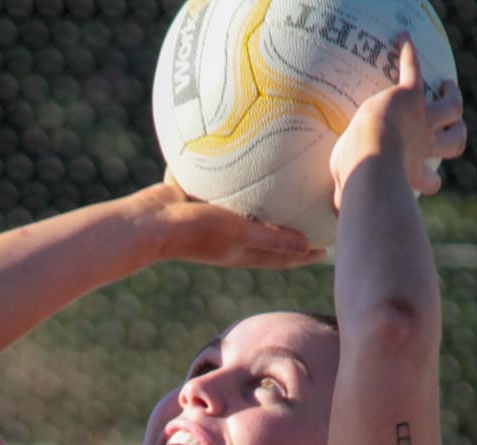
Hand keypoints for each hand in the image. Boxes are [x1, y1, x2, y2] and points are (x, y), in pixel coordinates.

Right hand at [138, 176, 326, 268]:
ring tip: (284, 185)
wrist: (149, 222)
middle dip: (290, 231)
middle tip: (312, 215)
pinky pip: (226, 190)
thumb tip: (307, 245)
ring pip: (248, 213)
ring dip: (265, 205)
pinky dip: (238, 181)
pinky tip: (244, 155)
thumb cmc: (195, 230)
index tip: (328, 249)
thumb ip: (272, 238)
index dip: (304, 255)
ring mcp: (214, 221)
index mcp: (243, 252)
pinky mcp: (199, 202)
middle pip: (268, 237)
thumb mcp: (238, 232)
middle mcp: (231, 239)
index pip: (282, 256)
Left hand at [330, 38, 466, 208]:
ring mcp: (422, 121)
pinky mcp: (411, 97)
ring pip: (452, 108)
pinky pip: (414, 70)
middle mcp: (423, 148)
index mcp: (412, 173)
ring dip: (452, 97)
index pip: (432, 182)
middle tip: (455, 127)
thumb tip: (335, 213)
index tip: (430, 181)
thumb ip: (346, 198)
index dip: (432, 182)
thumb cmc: (358, 180)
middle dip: (457, 136)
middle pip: (455, 143)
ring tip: (448, 86)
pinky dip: (410, 55)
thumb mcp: (351, 191)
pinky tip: (403, 42)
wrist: (370, 158)